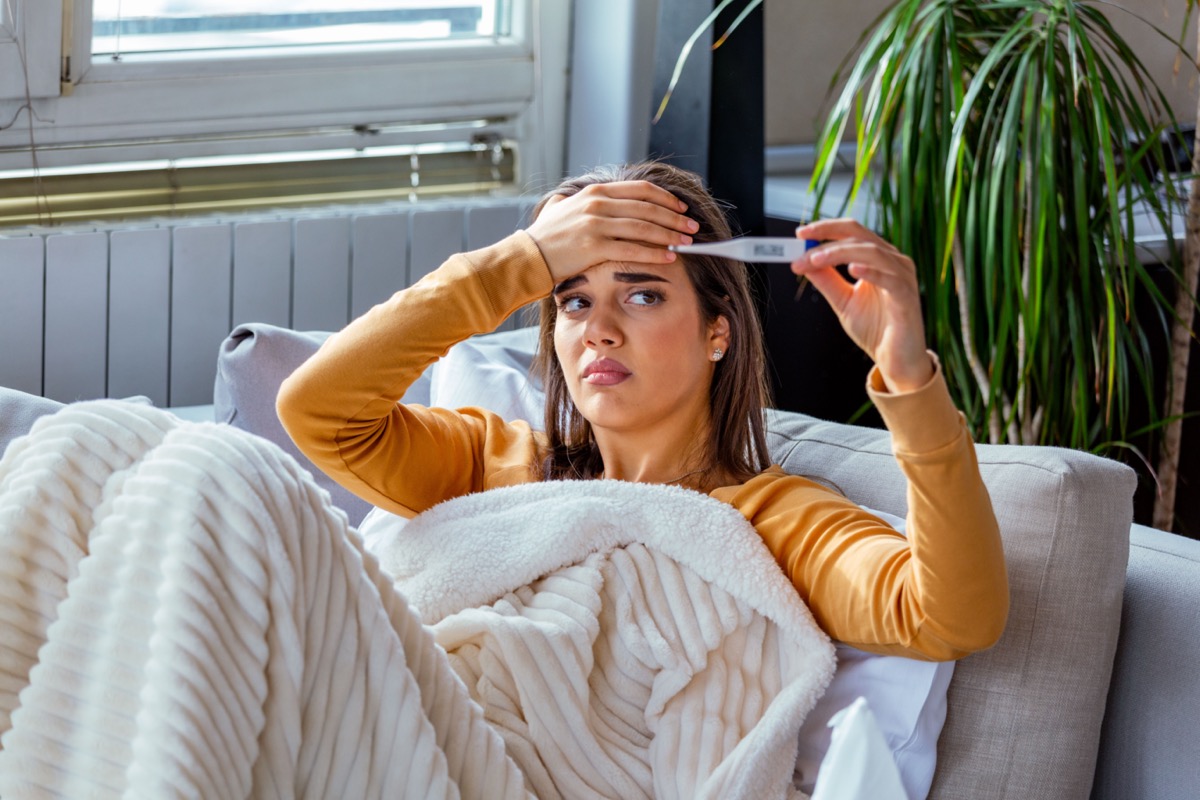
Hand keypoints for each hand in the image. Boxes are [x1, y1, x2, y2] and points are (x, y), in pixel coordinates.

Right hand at [525, 181, 699, 282]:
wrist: (526, 257)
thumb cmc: (544, 237)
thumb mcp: (558, 209)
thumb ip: (569, 201)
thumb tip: (567, 197)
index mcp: (595, 192)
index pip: (640, 190)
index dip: (665, 198)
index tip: (681, 208)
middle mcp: (597, 204)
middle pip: (647, 208)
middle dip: (674, 218)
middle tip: (692, 227)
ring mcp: (595, 225)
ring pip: (644, 228)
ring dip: (670, 235)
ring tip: (686, 242)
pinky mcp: (594, 247)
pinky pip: (632, 249)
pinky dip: (654, 253)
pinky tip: (669, 257)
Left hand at [792, 219, 933, 392]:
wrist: (896, 360)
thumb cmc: (875, 329)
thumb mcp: (842, 301)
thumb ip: (826, 281)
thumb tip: (803, 262)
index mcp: (878, 258)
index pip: (851, 232)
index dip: (825, 229)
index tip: (799, 234)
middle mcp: (894, 261)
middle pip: (859, 235)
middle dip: (827, 238)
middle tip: (802, 250)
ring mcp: (903, 277)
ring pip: (872, 252)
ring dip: (840, 253)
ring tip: (816, 260)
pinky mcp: (908, 297)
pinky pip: (891, 279)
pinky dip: (871, 271)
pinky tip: (852, 269)